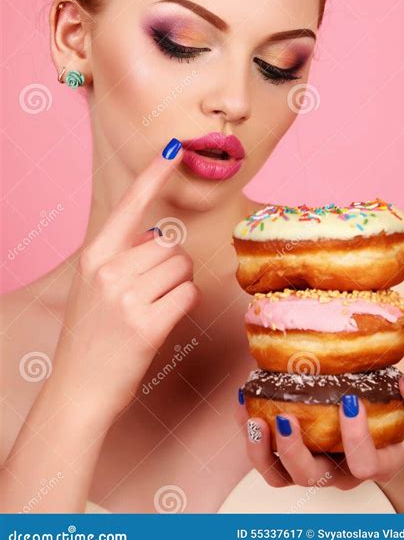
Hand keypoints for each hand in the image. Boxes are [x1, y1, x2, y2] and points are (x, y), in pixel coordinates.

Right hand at [49, 145, 200, 421]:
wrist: (78, 390)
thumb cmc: (91, 337)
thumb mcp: (93, 288)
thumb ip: (122, 257)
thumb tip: (157, 237)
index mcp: (94, 257)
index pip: (129, 206)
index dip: (153, 175)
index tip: (171, 149)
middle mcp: (108, 271)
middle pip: (170, 244)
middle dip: (174, 265)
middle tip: (157, 290)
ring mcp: (127, 297)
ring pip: (183, 268)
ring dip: (181, 285)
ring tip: (157, 307)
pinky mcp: (147, 324)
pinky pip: (188, 295)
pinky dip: (186, 304)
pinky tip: (166, 319)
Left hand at [235, 376, 403, 488]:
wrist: (384, 428)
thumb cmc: (403, 417)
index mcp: (376, 462)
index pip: (365, 464)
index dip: (356, 438)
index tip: (349, 399)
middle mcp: (339, 471)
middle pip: (312, 477)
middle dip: (295, 452)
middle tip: (286, 417)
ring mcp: (311, 466)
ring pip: (279, 476)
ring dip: (261, 450)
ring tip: (255, 417)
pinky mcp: (288, 455)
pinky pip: (263, 456)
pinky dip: (248, 432)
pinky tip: (245, 401)